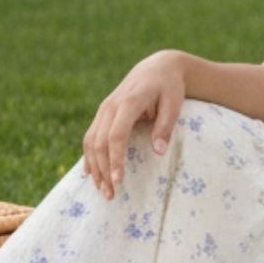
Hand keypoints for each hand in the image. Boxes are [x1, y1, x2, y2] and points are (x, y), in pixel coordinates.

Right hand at [81, 51, 185, 198]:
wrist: (158, 67)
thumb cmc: (170, 87)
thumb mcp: (174, 103)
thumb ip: (165, 126)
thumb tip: (158, 152)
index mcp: (129, 101)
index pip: (116, 135)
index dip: (115, 159)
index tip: (119, 180)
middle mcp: (111, 105)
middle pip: (100, 142)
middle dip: (103, 170)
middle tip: (111, 194)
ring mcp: (104, 109)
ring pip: (91, 140)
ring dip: (94, 167)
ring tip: (103, 190)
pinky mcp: (102, 113)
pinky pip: (90, 136)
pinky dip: (89, 156)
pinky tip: (91, 174)